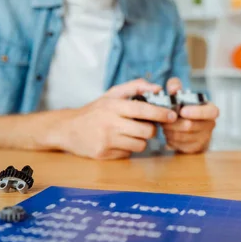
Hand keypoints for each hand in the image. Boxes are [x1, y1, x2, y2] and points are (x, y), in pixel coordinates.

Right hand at [54, 79, 177, 159]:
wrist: (68, 129)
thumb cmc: (95, 110)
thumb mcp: (111, 94)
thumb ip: (135, 87)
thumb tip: (157, 87)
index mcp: (112, 106)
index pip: (142, 110)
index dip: (160, 113)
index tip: (172, 115)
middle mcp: (109, 123)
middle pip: (146, 131)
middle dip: (152, 129)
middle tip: (147, 125)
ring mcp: (106, 141)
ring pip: (140, 145)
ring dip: (141, 140)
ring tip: (132, 133)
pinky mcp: (103, 154)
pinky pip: (128, 154)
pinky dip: (128, 148)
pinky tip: (119, 142)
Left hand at [162, 77, 218, 153]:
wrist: (188, 128)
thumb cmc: (185, 108)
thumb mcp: (181, 95)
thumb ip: (176, 87)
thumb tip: (174, 87)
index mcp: (210, 110)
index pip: (211, 112)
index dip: (197, 112)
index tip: (182, 111)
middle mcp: (210, 124)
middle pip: (190, 125)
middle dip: (173, 122)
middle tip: (164, 118)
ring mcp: (204, 138)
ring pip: (182, 136)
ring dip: (170, 130)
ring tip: (166, 125)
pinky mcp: (195, 148)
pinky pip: (179, 145)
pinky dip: (170, 139)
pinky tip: (169, 133)